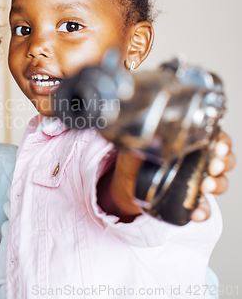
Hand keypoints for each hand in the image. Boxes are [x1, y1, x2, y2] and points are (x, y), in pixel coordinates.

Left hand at [98, 130, 234, 222]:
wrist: (125, 183)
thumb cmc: (134, 159)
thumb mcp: (136, 146)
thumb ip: (143, 141)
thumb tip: (148, 137)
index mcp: (188, 140)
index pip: (214, 136)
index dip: (222, 141)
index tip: (218, 147)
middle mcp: (196, 158)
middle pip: (223, 159)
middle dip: (223, 162)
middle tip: (213, 167)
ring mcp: (195, 179)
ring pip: (219, 182)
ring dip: (217, 185)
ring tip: (205, 187)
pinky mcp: (189, 199)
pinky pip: (203, 206)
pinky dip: (203, 210)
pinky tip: (196, 213)